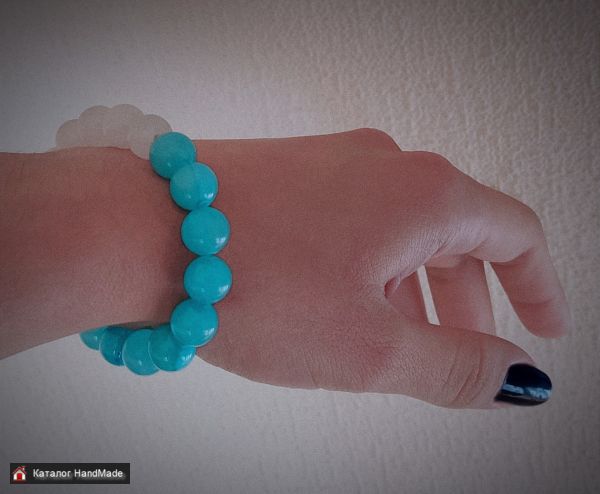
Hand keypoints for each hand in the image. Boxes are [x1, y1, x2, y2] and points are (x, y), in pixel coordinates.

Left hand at [196, 128, 571, 408]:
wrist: (136, 228)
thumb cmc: (247, 280)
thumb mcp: (368, 347)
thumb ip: (454, 367)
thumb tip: (516, 379)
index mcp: (423, 193)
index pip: (514, 234)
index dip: (538, 286)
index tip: (543, 325)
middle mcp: (383, 164)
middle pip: (455, 237)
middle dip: (466, 303)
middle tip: (459, 356)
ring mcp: (333, 164)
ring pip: (399, 234)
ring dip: (411, 292)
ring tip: (389, 342)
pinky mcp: (292, 176)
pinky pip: (353, 225)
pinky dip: (365, 271)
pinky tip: (337, 306)